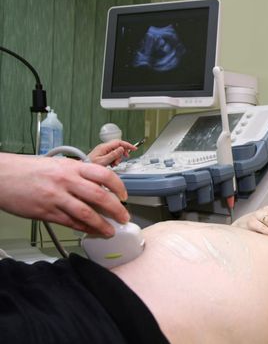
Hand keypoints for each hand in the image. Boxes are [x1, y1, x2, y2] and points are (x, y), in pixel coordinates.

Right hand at [0, 153, 129, 235]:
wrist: (1, 176)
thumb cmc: (28, 170)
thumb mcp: (58, 165)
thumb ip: (78, 175)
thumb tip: (99, 187)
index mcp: (71, 167)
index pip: (104, 174)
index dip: (118, 186)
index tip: (124, 196)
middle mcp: (66, 181)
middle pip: (99, 196)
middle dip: (116, 209)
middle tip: (124, 217)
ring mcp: (56, 197)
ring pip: (86, 213)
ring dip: (102, 225)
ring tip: (111, 230)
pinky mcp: (46, 212)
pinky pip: (70, 223)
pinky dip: (84, 229)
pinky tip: (91, 231)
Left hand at [88, 140, 136, 166]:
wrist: (83, 169)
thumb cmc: (90, 166)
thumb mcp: (103, 161)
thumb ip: (113, 155)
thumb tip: (121, 149)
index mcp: (104, 147)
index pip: (118, 142)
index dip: (127, 145)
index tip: (134, 148)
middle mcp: (103, 147)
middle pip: (118, 146)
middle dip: (122, 153)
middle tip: (124, 158)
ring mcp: (103, 150)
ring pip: (116, 151)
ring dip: (118, 158)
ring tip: (114, 164)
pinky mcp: (102, 154)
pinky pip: (112, 155)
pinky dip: (114, 159)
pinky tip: (111, 164)